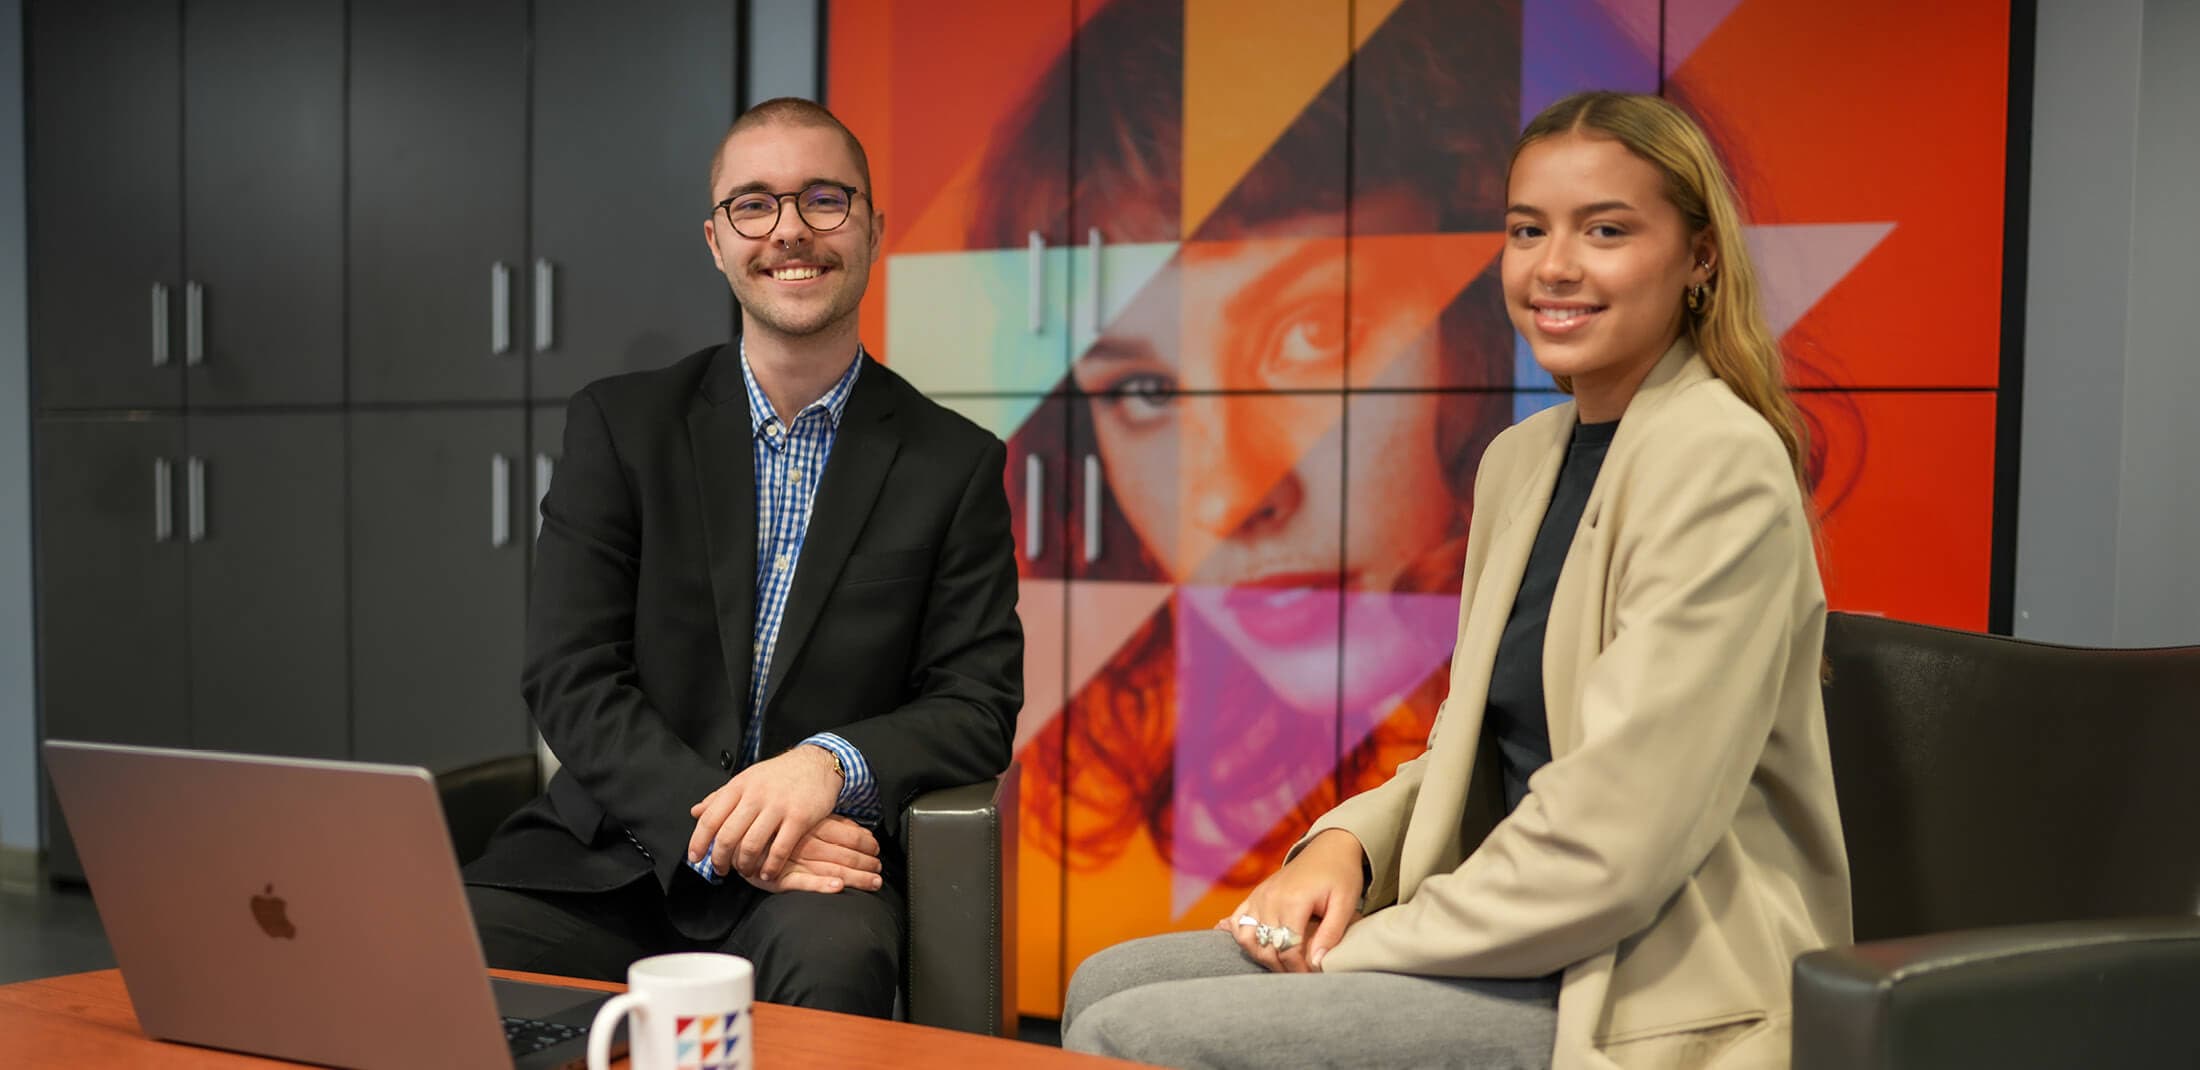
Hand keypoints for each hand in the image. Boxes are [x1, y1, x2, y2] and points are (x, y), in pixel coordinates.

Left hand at [686, 744, 842, 881]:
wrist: (816, 763)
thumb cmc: (780, 774)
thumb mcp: (747, 779)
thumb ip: (720, 797)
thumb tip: (696, 812)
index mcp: (739, 787)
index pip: (710, 818)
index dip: (699, 841)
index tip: (695, 857)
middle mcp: (756, 796)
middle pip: (728, 836)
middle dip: (720, 859)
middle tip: (721, 869)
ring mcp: (778, 807)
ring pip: (752, 845)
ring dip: (745, 865)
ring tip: (746, 871)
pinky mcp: (799, 818)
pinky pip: (780, 849)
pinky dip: (771, 866)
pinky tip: (768, 872)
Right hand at [736, 816, 885, 893]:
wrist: (730, 833)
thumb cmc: (768, 824)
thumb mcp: (798, 815)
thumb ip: (827, 822)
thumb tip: (857, 828)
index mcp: (808, 823)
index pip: (846, 832)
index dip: (865, 841)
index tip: (876, 848)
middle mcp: (803, 841)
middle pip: (843, 852)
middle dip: (865, 863)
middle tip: (879, 870)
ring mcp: (791, 860)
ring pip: (829, 868)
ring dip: (855, 877)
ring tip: (873, 882)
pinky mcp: (777, 878)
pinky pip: (802, 882)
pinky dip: (820, 884)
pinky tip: (836, 887)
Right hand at [1214, 829, 1365, 973]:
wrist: (1329, 848)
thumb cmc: (1340, 875)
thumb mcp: (1345, 904)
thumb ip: (1330, 934)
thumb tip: (1317, 964)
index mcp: (1293, 901)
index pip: (1288, 949)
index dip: (1298, 970)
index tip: (1311, 977)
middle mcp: (1270, 898)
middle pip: (1266, 948)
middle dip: (1282, 968)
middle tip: (1300, 974)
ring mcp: (1259, 896)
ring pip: (1247, 939)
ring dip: (1262, 956)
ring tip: (1282, 962)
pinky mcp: (1254, 895)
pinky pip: (1238, 922)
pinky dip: (1242, 937)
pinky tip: (1255, 947)